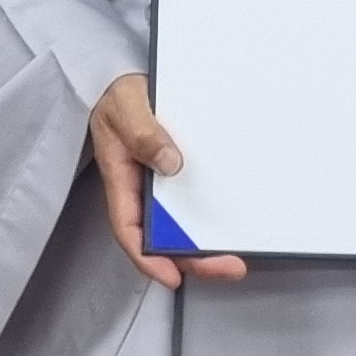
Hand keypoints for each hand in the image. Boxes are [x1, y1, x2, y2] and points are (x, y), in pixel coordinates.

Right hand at [91, 73, 245, 288]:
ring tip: (237, 259)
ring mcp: (161, 185)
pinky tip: (232, 227)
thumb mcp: (125, 107)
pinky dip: (210, 220)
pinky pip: (193, 204)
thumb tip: (171, 163)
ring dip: (206, 247)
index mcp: (122, 180)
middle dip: (193, 260)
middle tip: (229, 268)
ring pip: (181, 227)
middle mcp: (142, 190)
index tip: (172, 276)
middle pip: (162, 239)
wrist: (127, 80)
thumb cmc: (118, 94)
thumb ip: (144, 133)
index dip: (148, 259)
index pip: (130, 230)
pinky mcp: (179, 175)